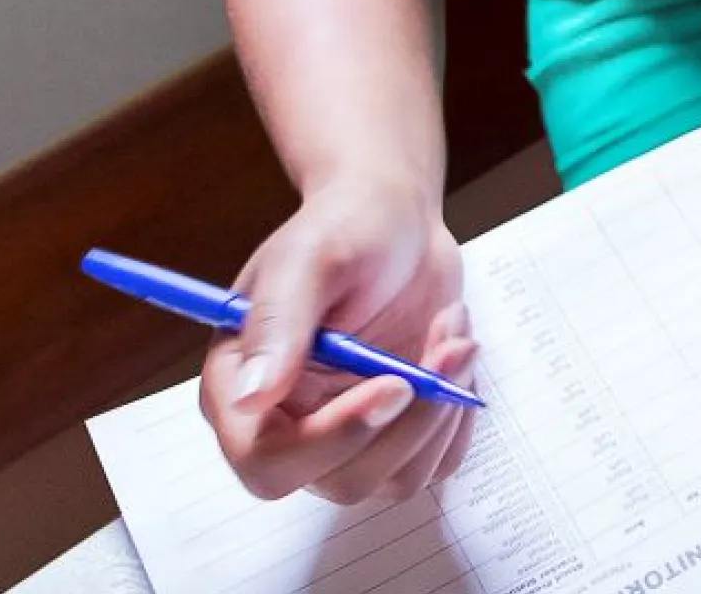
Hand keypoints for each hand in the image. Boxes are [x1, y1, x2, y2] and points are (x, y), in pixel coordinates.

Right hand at [201, 182, 477, 505]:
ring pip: (398, 479)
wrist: (396, 219)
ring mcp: (346, 436)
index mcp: (242, 391)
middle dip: (408, 422)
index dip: (331, 439)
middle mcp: (289, 427)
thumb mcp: (309, 259)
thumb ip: (278, 324)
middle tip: (446, 348)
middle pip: (342, 481)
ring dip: (442, 410)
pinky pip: (437, 462)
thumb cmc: (344, 227)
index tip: (394, 384)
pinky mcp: (396, 434)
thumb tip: (250, 396)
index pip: (267, 462)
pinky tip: (451, 351)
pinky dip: (458, 413)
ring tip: (450, 332)